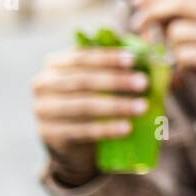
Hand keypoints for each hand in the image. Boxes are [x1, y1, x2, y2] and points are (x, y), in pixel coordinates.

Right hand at [33, 47, 151, 183]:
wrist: (73, 143)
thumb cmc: (93, 102)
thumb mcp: (100, 82)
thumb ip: (117, 66)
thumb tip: (151, 52)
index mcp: (55, 64)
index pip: (82, 56)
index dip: (107, 57)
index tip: (133, 59)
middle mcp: (43, 84)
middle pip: (83, 80)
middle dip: (116, 81)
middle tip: (143, 83)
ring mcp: (43, 110)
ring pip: (83, 105)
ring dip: (116, 106)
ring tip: (142, 107)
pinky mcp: (50, 134)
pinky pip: (82, 130)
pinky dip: (106, 129)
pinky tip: (127, 128)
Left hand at [129, 0, 195, 114]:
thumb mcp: (193, 34)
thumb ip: (174, 16)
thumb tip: (139, 0)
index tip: (133, 1)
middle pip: (179, 4)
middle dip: (151, 13)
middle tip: (135, 27)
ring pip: (177, 31)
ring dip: (168, 48)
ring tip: (176, 61)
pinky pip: (182, 54)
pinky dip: (175, 65)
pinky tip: (182, 74)